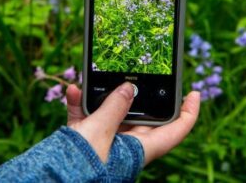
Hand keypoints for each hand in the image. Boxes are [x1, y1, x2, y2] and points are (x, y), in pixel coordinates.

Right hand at [66, 83, 199, 164]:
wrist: (51, 178)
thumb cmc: (80, 165)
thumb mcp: (100, 132)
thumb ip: (114, 107)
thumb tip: (127, 88)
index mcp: (141, 148)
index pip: (176, 130)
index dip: (189, 112)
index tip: (194, 93)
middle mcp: (127, 145)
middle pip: (143, 116)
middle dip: (139, 94)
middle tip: (139, 73)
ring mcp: (107, 141)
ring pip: (113, 112)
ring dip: (104, 95)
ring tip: (100, 77)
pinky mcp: (86, 139)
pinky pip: (88, 116)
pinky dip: (81, 103)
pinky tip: (73, 90)